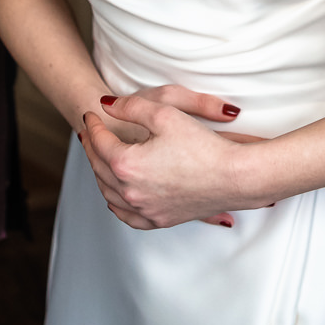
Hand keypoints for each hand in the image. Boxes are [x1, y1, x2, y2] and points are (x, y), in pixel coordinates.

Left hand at [79, 87, 269, 229]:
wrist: (234, 177)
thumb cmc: (203, 145)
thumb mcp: (165, 112)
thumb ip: (131, 106)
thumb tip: (107, 105)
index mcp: (126, 164)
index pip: (99, 142)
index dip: (93, 125)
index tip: (91, 114)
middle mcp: (130, 192)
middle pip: (99, 168)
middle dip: (92, 148)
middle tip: (91, 133)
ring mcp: (144, 210)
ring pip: (109, 194)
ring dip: (100, 175)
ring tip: (100, 159)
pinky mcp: (159, 219)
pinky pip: (126, 215)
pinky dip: (116, 202)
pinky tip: (117, 195)